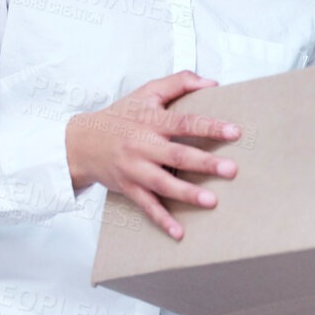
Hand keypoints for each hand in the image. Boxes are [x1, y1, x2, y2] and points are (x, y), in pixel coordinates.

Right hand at [65, 70, 240, 239]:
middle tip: (231, 170)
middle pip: (177, 155)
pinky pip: (147, 206)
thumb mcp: (147, 92)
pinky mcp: (129, 188)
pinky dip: (162, 220)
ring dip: (187, 194)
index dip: (210, 127)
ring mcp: (135, 169)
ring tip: (212, 201)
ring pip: (163, 183)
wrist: (80, 142)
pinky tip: (179, 232)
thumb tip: (211, 83)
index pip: (185, 122)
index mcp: (151, 121)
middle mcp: (142, 146)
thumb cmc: (120, 116)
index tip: (235, 132)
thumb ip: (179, 82)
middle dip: (205, 164)